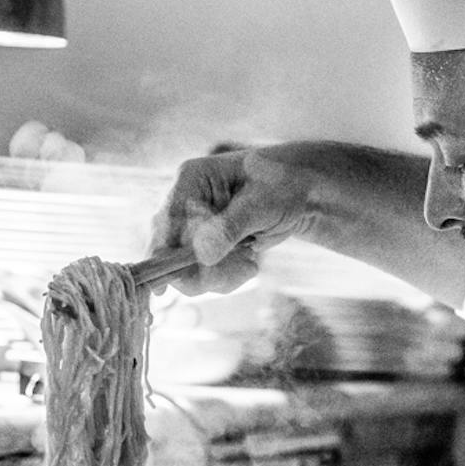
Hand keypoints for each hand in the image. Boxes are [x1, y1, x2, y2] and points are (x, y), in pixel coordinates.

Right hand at [148, 146, 318, 293]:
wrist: (302, 195)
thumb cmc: (281, 185)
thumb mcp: (260, 203)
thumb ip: (229, 228)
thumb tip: (203, 255)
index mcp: (191, 180)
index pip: (167, 220)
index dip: (161, 253)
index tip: (162, 286)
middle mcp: (185, 203)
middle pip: (170, 250)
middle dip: (202, 270)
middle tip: (239, 271)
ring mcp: (194, 227)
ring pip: (186, 268)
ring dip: (220, 276)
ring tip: (250, 264)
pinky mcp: (206, 247)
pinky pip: (204, 275)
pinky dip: (228, 277)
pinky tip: (250, 263)